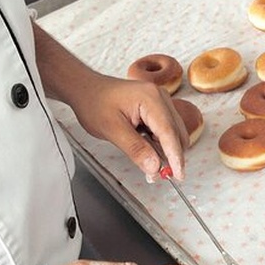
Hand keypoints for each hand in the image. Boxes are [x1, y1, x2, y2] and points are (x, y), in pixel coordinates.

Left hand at [31, 22, 188, 179]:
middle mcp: (161, 98)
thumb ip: (135, 149)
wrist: (86, 89)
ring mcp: (161, 102)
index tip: (178, 175)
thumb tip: (155, 167)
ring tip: (150, 165)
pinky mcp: (158, 108)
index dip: (175, 156)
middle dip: (171, 156)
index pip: (169, 132)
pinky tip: (148, 151)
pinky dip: (161, 145)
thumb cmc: (94, 103)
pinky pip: (167, 131)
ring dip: (166, 152)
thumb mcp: (111, 129)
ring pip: (175, 134)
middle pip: (177, 134)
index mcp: (151, 99)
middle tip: (157, 175)